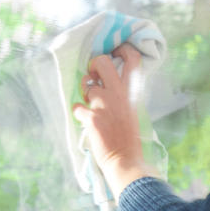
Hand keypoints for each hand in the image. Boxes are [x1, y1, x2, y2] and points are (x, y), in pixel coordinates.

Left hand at [71, 43, 150, 193]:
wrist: (125, 161)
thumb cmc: (130, 139)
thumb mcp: (133, 112)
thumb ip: (124, 96)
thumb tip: (108, 86)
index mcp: (131, 93)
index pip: (132, 60)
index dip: (123, 49)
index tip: (116, 51)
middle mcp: (118, 94)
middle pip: (102, 62)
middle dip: (94, 65)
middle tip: (94, 77)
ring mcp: (104, 104)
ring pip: (87, 86)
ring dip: (86, 95)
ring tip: (92, 108)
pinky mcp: (91, 117)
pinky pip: (77, 107)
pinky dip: (79, 113)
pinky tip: (86, 121)